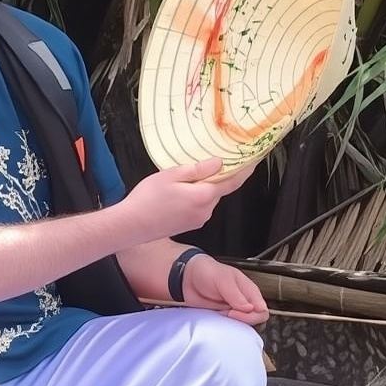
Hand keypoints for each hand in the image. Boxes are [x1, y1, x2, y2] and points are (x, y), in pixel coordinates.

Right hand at [122, 158, 255, 240]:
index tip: (254, 161)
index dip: (245, 170)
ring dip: (201, 188)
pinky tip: (176, 194)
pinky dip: (194, 197)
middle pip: (219, 189)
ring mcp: (198, 219)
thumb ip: (197, 170)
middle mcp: (205, 210)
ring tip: (181, 180)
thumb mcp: (171, 175)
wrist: (131, 225)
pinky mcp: (190, 224)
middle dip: (216, 177)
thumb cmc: (147, 199)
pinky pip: (199, 207)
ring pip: (207, 198)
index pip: (232, 182)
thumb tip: (219, 164)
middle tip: (205, 163)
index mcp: (204, 196)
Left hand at [181, 256, 268, 324]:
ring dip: (232, 324)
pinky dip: (224, 326)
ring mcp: (234, 310)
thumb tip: (249, 308)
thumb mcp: (222, 279)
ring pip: (242, 325)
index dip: (251, 316)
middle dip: (241, 321)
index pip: (262, 311)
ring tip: (219, 314)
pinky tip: (216, 318)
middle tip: (225, 314)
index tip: (233, 313)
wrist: (187, 277)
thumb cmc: (207, 272)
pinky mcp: (223, 316)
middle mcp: (244, 302)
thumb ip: (235, 294)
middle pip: (254, 321)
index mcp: (250, 291)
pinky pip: (229, 326)